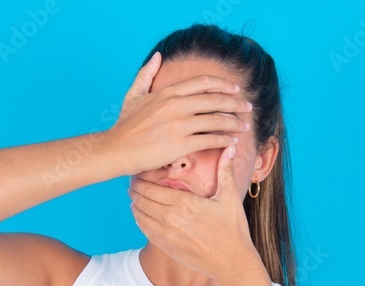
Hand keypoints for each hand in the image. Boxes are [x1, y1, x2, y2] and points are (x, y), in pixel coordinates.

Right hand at [103, 52, 250, 175]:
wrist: (116, 149)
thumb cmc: (125, 125)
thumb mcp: (134, 95)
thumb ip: (146, 74)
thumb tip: (158, 57)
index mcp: (168, 92)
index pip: (203, 83)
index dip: (223, 85)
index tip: (235, 89)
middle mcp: (176, 106)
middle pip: (215, 100)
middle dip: (235, 103)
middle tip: (247, 106)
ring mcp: (180, 125)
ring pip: (216, 120)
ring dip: (234, 123)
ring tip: (243, 126)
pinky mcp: (181, 145)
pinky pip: (210, 140)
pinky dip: (224, 140)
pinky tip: (231, 142)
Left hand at [129, 142, 255, 282]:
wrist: (231, 262)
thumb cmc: (233, 230)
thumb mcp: (230, 198)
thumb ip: (225, 171)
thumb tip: (230, 148)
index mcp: (184, 202)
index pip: (151, 188)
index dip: (140, 181)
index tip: (137, 175)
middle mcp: (170, 218)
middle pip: (141, 200)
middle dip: (134, 190)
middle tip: (132, 184)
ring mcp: (166, 234)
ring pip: (140, 215)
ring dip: (135, 205)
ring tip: (134, 198)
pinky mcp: (166, 247)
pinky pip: (145, 231)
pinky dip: (140, 221)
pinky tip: (140, 216)